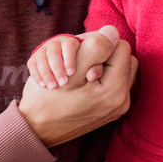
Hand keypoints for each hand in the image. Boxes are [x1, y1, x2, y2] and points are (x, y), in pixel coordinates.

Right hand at [17, 25, 138, 146]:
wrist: (36, 130)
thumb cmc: (49, 99)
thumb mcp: (71, 69)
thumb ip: (95, 47)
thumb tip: (113, 31)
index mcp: (115, 89)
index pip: (121, 47)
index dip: (101, 44)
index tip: (81, 55)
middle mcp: (122, 100)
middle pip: (126, 59)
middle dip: (106, 54)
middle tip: (82, 61)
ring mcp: (117, 107)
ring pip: (121, 70)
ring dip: (105, 64)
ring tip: (82, 72)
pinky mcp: (111, 110)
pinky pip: (115, 83)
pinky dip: (103, 77)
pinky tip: (85, 81)